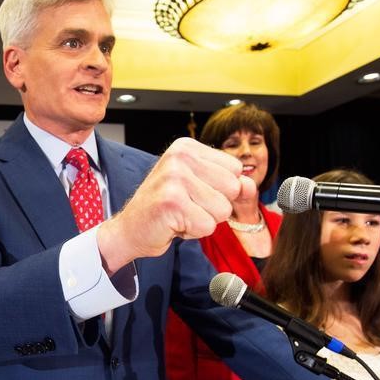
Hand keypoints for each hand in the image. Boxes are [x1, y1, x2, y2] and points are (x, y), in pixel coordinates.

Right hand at [97, 138, 255, 272]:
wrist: (130, 229)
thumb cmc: (164, 208)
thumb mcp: (199, 188)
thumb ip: (228, 185)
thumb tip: (250, 185)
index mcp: (187, 147)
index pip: (235, 169)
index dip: (220, 189)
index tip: (193, 193)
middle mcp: (180, 156)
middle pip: (233, 188)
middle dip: (215, 206)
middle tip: (187, 206)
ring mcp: (175, 177)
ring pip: (223, 209)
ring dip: (204, 220)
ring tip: (180, 215)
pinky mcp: (172, 202)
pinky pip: (207, 225)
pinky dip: (193, 231)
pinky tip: (174, 224)